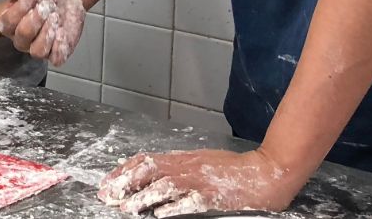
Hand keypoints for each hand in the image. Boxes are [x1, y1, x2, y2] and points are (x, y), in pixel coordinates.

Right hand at [0, 0, 84, 65]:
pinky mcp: (55, 55)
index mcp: (9, 24)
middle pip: (23, 35)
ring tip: (55, 17)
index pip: (8, 21)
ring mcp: (37, 49)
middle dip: (37, 17)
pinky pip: (55, 58)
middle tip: (47, 5)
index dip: (23, 6)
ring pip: (37, 50)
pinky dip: (59, 46)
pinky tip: (62, 31)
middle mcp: (20, 40)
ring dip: (48, 30)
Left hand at [98, 148, 301, 215]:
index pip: (145, 160)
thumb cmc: (233, 168)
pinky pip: (189, 202)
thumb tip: (154, 169)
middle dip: (125, 182)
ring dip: (143, 196)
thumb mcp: (200, 160)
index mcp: (182, 158)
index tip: (107, 181)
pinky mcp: (212, 197)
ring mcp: (199, 181)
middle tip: (107, 195)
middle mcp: (187, 166)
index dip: (123, 170)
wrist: (264, 172)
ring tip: (126, 208)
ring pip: (165, 185)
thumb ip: (179, 165)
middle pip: (149, 170)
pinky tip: (158, 215)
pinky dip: (172, 208)